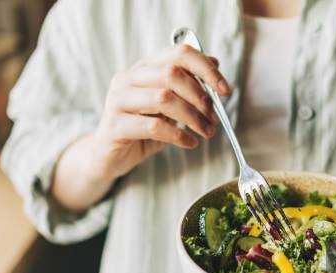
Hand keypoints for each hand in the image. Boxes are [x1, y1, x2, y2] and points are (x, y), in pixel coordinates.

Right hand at [89, 44, 228, 179]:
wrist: (110, 156)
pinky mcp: (115, 125)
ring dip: (193, 117)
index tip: (225, 90)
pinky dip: (178, 135)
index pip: (178, 54)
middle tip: (213, 117)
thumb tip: (215, 63)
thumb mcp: (170, 106)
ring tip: (206, 132)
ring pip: (164, 98)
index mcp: (143, 68)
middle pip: (172, 73)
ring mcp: (118, 100)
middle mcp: (128, 78)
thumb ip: (188, 85)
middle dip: (200, 97)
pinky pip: (153, 127)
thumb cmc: (143, 129)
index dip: (205, 69)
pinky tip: (189, 143)